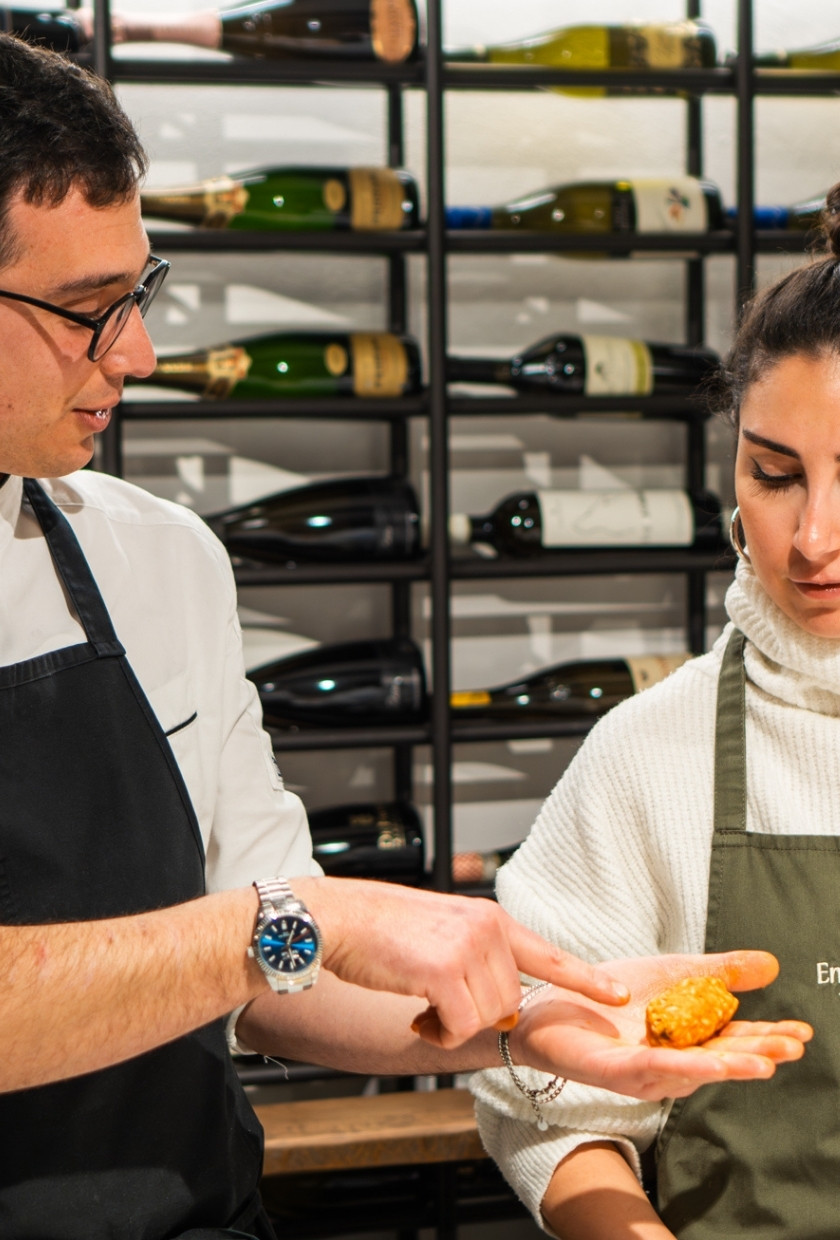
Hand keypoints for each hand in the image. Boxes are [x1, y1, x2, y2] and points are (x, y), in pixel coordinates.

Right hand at [299, 877, 629, 1047]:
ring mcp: (467, 948)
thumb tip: (499, 999)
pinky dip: (439, 1032)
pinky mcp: (444, 970)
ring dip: (454, 1023)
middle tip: (436, 1007)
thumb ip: (476, 955)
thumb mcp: (441, 929)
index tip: (616, 994)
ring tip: (421, 1004)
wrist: (338, 917)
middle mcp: (485, 929)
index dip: (584, 978)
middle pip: (510, 1001)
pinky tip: (416, 1015)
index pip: (547, 953)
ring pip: (487, 1016)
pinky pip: (461, 1025)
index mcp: (488, 918)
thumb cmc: (380, 928)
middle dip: (476, 1014)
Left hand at [508, 950, 811, 1099]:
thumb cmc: (608, 996)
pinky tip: (701, 1064)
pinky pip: (645, 1068)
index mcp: (686, 1040)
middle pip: (720, 1059)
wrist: (547, 1000)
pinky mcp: (609, 1070)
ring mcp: (641, 1070)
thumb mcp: (672, 973)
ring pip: (690, 1071)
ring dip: (727, 1067)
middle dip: (758, 1054)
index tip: (801, 1032)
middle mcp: (670, 1062)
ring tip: (763, 1064)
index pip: (734, 1040)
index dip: (767, 1038)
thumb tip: (771, 964)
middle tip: (793, 1048)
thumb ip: (718, 972)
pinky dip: (674, 1066)